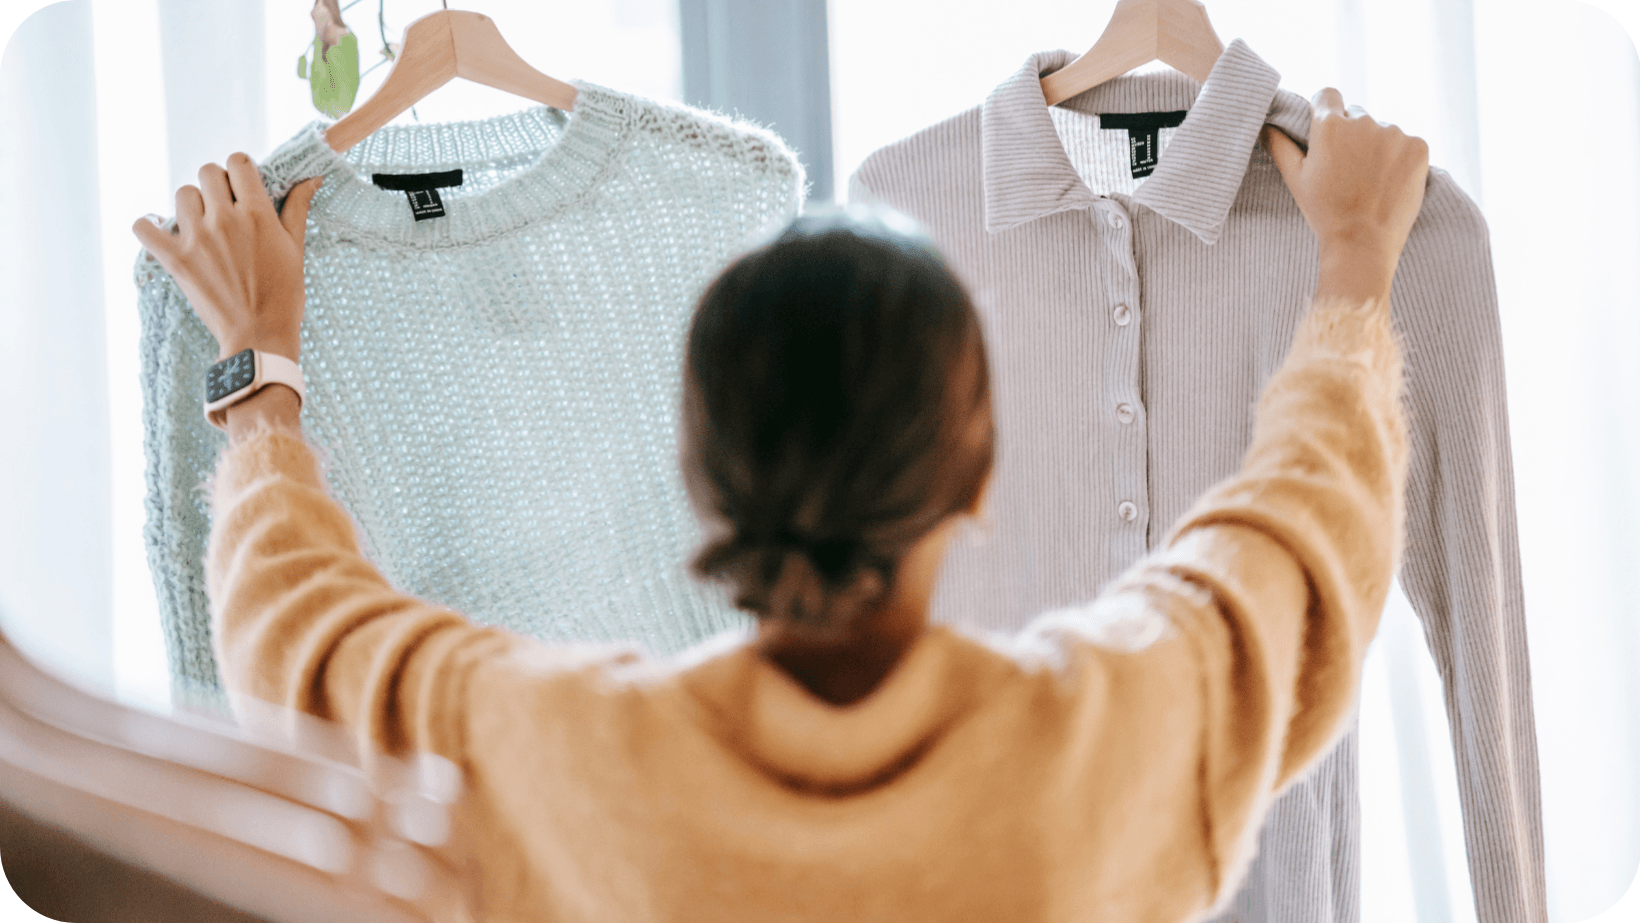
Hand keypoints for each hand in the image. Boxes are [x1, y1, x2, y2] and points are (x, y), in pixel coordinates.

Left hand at [133, 156, 320, 362]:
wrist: (259, 336)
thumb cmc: (284, 295)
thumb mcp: (296, 248)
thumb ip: (297, 208)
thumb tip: (312, 178)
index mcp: (257, 214)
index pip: (238, 162)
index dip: (241, 170)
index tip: (243, 186)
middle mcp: (224, 219)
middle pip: (208, 173)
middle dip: (217, 185)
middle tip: (225, 208)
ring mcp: (197, 238)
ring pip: (182, 194)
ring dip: (192, 205)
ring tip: (202, 226)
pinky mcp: (176, 259)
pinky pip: (144, 228)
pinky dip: (148, 227)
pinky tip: (161, 233)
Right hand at [1263, 89, 1429, 303]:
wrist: (1363, 242)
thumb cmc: (1324, 212)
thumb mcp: (1296, 179)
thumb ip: (1280, 146)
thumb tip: (1267, 124)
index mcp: (1330, 126)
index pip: (1327, 95)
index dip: (1325, 110)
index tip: (1327, 131)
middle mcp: (1363, 121)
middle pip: (1356, 115)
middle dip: (1352, 135)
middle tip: (1348, 170)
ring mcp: (1394, 133)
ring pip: (1382, 130)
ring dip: (1377, 147)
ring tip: (1370, 181)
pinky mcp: (1418, 146)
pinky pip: (1406, 143)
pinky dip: (1400, 158)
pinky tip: (1390, 182)